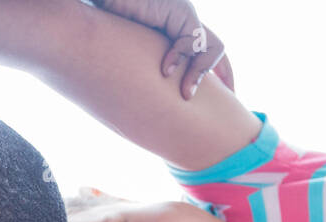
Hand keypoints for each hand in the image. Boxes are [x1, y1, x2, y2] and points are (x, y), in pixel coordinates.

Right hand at [93, 0, 233, 97]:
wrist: (98, 5)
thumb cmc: (107, 33)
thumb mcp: (134, 59)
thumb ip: (151, 74)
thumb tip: (155, 107)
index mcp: (174, 33)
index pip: (205, 51)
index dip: (218, 72)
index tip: (225, 95)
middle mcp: (182, 23)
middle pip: (216, 48)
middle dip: (225, 74)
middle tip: (228, 98)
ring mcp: (184, 16)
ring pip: (211, 48)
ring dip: (198, 75)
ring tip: (185, 95)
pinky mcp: (181, 11)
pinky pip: (191, 42)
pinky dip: (180, 59)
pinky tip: (164, 70)